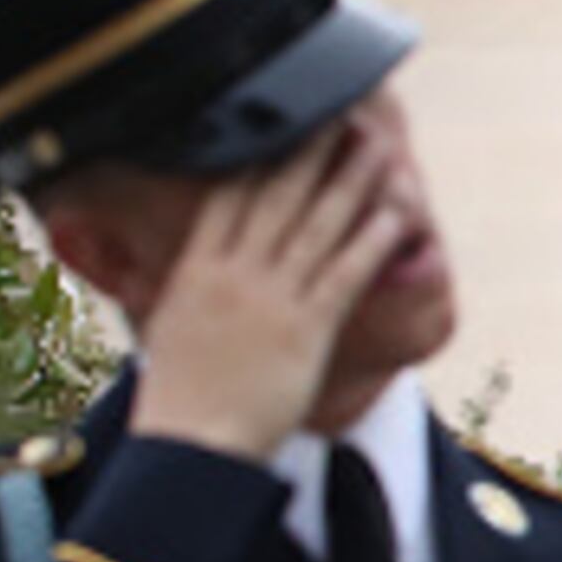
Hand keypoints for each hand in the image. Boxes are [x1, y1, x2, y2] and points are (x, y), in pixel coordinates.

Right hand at [125, 119, 411, 460]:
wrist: (190, 447)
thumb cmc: (179, 398)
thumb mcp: (169, 326)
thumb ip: (184, 286)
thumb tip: (192, 260)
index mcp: (196, 270)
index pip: (228, 196)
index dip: (258, 154)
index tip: (281, 121)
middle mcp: (233, 274)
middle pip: (276, 196)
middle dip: (309, 151)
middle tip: (337, 114)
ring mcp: (271, 298)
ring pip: (316, 225)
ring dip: (350, 181)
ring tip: (375, 147)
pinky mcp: (306, 328)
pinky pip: (344, 274)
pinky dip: (370, 240)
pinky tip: (393, 213)